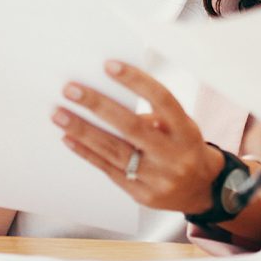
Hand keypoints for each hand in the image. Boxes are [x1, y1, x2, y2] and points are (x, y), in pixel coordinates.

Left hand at [51, 60, 223, 213]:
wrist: (201, 189)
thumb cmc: (183, 145)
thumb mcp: (181, 125)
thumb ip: (153, 113)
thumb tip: (107, 95)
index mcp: (186, 131)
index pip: (161, 99)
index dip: (135, 80)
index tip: (108, 65)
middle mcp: (173, 156)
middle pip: (131, 127)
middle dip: (98, 106)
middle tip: (70, 90)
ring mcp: (157, 178)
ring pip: (114, 151)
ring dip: (82, 130)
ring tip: (59, 114)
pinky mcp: (141, 194)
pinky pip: (108, 170)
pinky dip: (86, 153)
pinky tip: (68, 138)